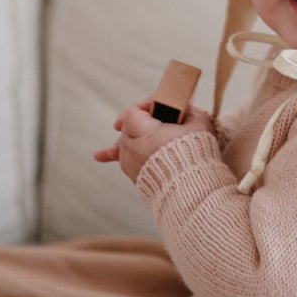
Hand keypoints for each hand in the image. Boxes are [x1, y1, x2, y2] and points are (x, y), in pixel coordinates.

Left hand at [93, 101, 215, 182]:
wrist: (193, 191)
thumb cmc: (196, 154)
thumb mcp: (198, 122)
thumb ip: (186, 109)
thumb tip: (180, 107)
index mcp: (144, 132)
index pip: (133, 112)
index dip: (145, 105)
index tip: (158, 106)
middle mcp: (131, 147)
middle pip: (128, 127)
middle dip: (142, 121)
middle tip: (159, 120)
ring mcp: (130, 163)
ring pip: (124, 142)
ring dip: (130, 135)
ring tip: (119, 126)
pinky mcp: (134, 176)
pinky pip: (122, 160)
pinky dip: (113, 155)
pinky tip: (98, 156)